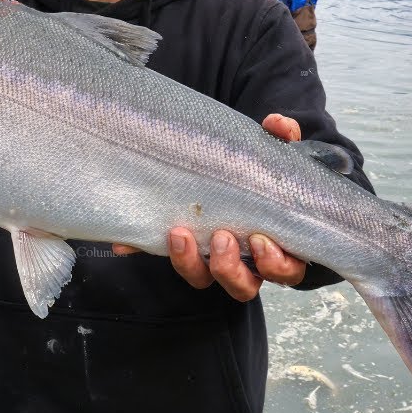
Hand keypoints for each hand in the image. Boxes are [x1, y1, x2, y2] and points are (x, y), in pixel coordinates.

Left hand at [111, 112, 308, 299]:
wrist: (230, 169)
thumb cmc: (261, 174)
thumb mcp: (273, 154)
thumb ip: (282, 137)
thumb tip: (276, 124)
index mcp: (276, 246)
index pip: (285, 271)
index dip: (275, 264)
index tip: (260, 240)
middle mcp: (244, 262)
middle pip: (243, 288)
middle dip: (230, 268)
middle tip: (220, 237)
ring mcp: (210, 259)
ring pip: (204, 280)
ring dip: (191, 264)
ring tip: (180, 234)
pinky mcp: (182, 249)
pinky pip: (163, 256)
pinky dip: (144, 249)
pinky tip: (126, 243)